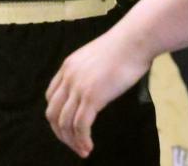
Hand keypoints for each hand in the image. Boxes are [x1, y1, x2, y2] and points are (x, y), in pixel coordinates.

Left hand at [45, 30, 149, 156]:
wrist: (136, 39)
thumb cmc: (126, 45)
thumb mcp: (97, 56)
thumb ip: (89, 72)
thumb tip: (95, 87)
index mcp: (68, 66)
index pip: (51, 97)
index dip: (57, 115)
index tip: (69, 126)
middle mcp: (69, 77)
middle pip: (53, 113)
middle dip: (61, 133)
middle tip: (74, 143)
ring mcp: (79, 87)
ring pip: (65, 123)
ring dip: (72, 141)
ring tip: (83, 150)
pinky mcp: (92, 96)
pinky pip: (80, 126)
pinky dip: (82, 140)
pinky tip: (89, 146)